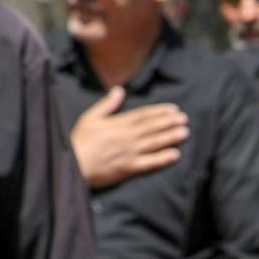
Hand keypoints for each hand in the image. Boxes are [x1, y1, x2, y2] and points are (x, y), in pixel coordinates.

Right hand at [71, 85, 187, 190]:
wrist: (74, 165)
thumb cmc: (80, 141)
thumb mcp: (90, 117)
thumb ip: (107, 104)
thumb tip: (119, 90)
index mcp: (118, 123)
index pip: (143, 115)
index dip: (160, 112)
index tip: (173, 109)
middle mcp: (127, 137)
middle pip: (152, 128)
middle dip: (169, 122)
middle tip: (184, 119)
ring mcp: (129, 152)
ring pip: (154, 143)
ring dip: (170, 137)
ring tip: (184, 132)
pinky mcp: (129, 168)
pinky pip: (149, 163)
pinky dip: (162, 159)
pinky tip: (175, 155)